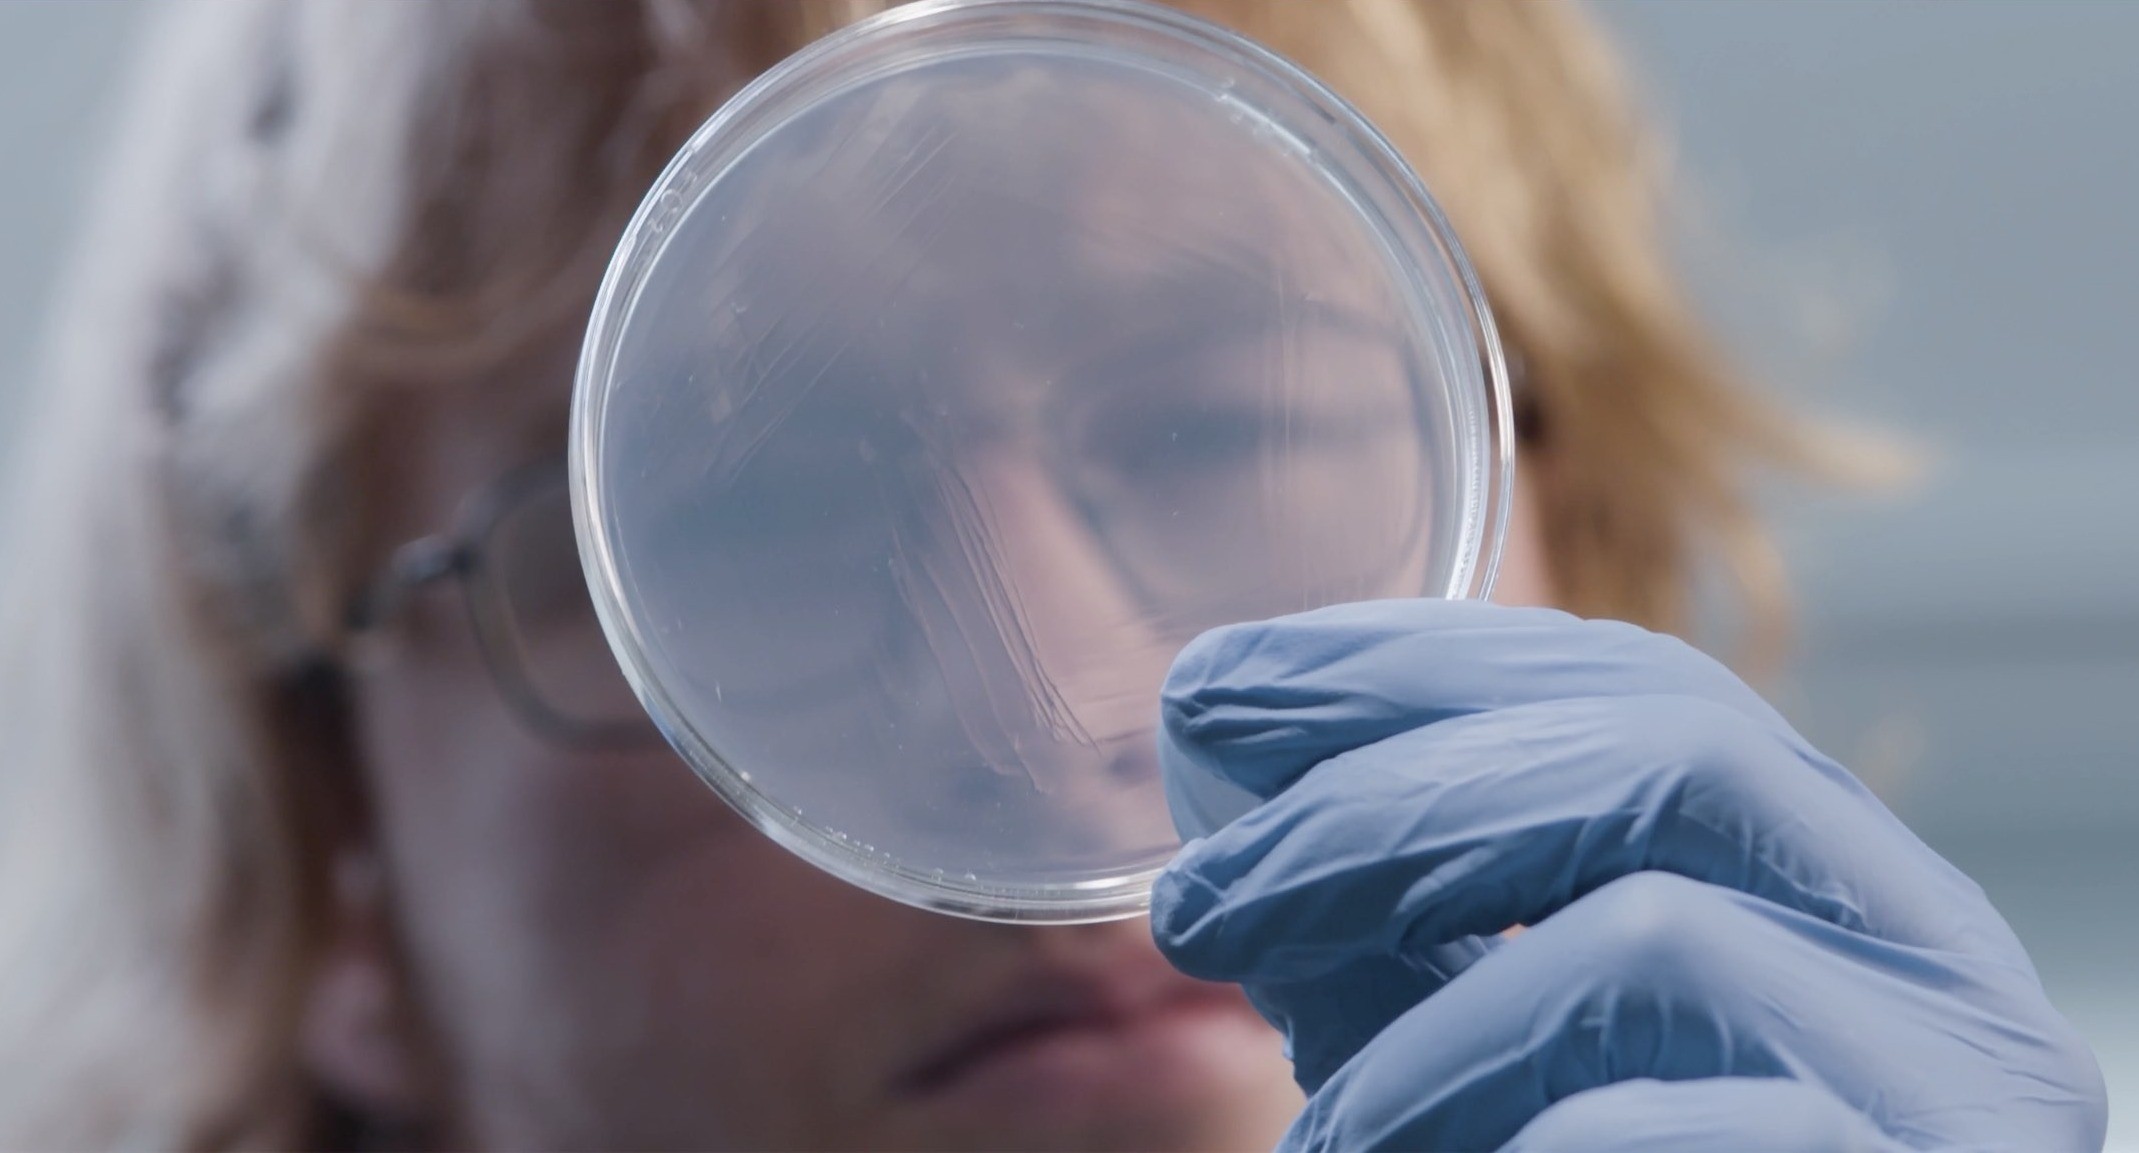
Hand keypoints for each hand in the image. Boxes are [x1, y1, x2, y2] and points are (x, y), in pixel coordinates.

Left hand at [1151, 600, 2105, 1151]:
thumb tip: (1225, 814)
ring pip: (1656, 936)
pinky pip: (1713, 1126)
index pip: (1636, 682)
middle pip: (1661, 752)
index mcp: (1826, 874)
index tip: (1219, 691)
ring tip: (1329, 1140)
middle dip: (1380, 810)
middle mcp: (1927, 948)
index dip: (1413, 667)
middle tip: (1195, 904)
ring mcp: (1960, 1077)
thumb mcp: (1486, 1057)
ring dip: (1428, 1034)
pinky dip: (1530, 1147)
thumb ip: (1396, 942)